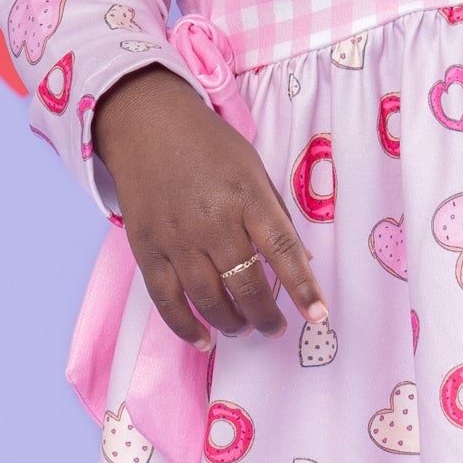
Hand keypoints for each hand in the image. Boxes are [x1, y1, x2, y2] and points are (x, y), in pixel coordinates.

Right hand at [92, 64, 327, 350]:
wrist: (145, 122)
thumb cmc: (208, 144)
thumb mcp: (252, 167)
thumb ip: (275, 213)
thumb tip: (302, 259)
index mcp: (246, 195)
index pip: (281, 249)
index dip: (302, 286)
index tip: (318, 314)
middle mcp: (211, 220)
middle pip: (245, 283)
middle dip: (265, 315)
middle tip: (276, 328)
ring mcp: (176, 237)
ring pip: (208, 299)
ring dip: (232, 323)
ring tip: (245, 328)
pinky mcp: (146, 249)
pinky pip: (166, 300)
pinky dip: (185, 327)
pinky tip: (204, 340)